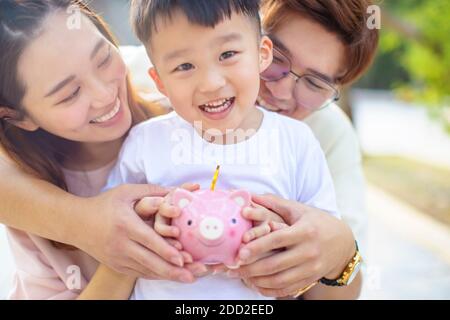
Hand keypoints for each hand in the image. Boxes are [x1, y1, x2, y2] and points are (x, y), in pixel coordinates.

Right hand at [79, 183, 197, 282]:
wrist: (76, 223)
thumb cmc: (104, 204)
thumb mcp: (126, 192)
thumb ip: (152, 191)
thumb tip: (177, 190)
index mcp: (125, 225)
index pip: (148, 241)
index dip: (166, 250)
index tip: (182, 259)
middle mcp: (120, 244)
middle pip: (150, 261)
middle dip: (172, 270)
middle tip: (192, 277)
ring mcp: (117, 258)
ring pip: (146, 271)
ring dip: (167, 275)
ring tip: (187, 279)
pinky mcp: (117, 266)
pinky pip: (139, 273)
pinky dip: (156, 275)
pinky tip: (171, 276)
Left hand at [230, 194, 355, 297]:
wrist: (343, 242)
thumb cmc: (316, 222)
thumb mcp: (299, 210)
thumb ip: (274, 204)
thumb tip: (250, 196)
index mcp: (305, 231)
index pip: (278, 240)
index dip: (258, 247)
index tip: (240, 252)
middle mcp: (310, 251)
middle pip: (276, 264)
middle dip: (252, 268)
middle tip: (232, 268)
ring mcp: (312, 268)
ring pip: (280, 280)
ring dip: (258, 280)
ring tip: (240, 276)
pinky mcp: (311, 279)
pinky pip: (288, 289)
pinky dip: (270, 290)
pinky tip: (256, 285)